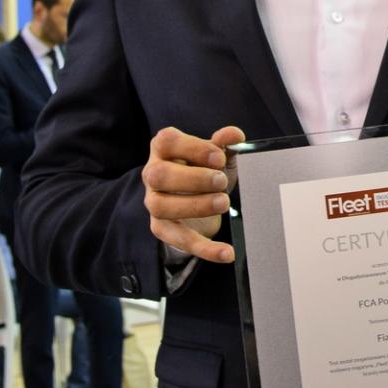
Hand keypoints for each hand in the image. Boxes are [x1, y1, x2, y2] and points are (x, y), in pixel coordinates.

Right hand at [144, 126, 244, 263]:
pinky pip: (178, 240)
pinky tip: (228, 252)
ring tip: (224, 202)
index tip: (219, 157)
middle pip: (158, 175)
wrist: (199, 201)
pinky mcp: (162, 228)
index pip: (167, 141)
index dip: (193, 148)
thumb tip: (235, 134)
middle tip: (221, 181)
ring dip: (195, 206)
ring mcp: (154, 202)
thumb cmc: (205, 169)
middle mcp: (153, 174)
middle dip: (192, 179)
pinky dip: (205, 248)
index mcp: (164, 148)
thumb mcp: (217, 155)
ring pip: (161, 206)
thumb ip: (224, 144)